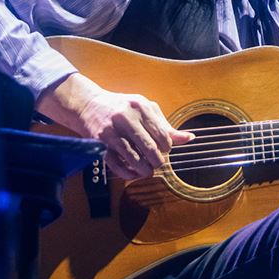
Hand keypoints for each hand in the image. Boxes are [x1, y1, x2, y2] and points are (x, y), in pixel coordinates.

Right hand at [77, 88, 194, 178]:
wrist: (89, 104)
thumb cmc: (123, 107)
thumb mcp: (145, 109)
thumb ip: (165, 125)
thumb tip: (189, 138)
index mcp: (141, 106)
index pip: (162, 134)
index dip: (166, 147)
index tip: (165, 150)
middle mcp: (127, 117)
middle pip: (149, 147)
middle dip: (157, 160)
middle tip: (159, 164)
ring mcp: (112, 130)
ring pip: (133, 157)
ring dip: (143, 169)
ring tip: (147, 172)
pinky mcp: (100, 143)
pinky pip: (116, 163)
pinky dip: (127, 172)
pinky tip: (133, 174)